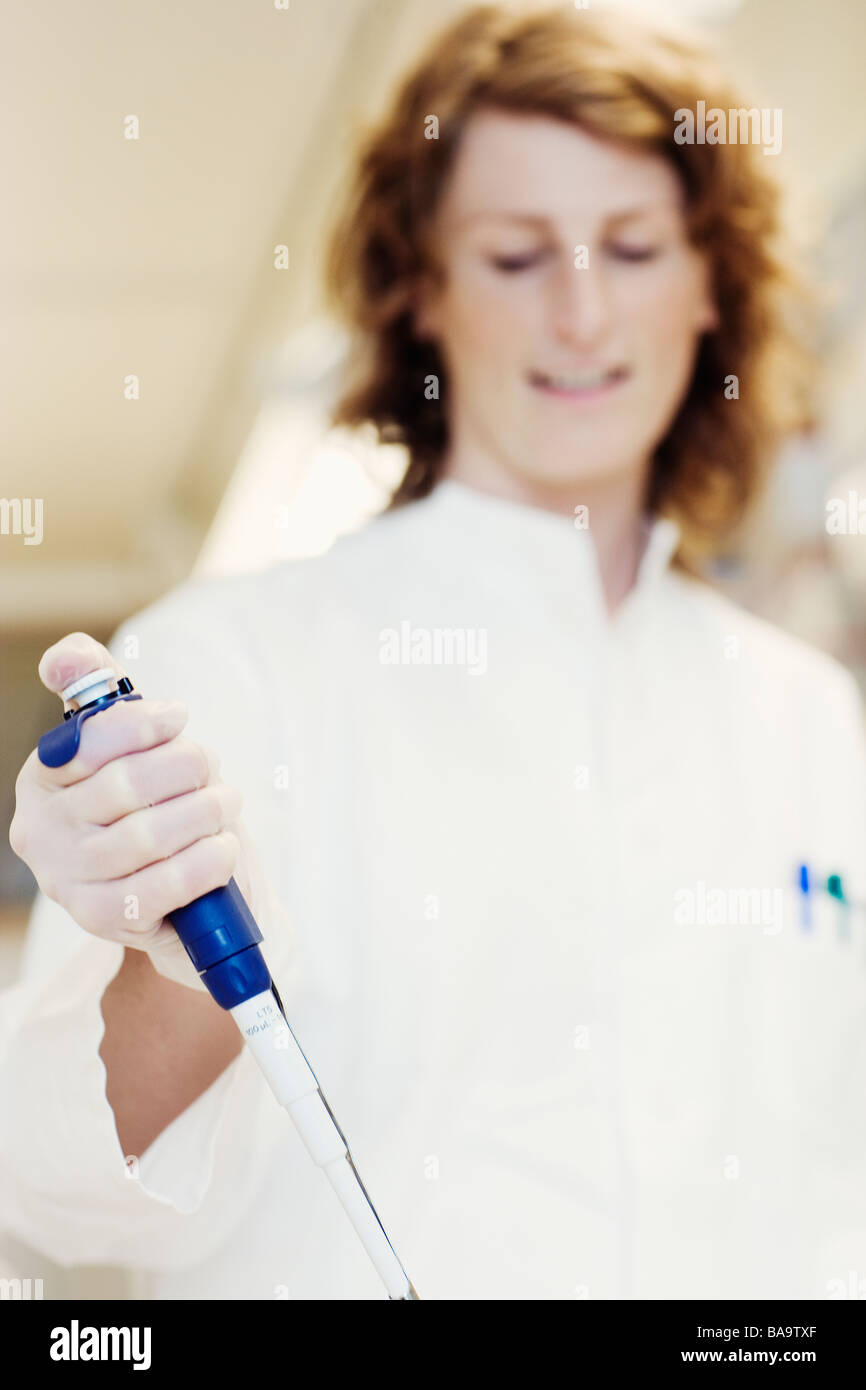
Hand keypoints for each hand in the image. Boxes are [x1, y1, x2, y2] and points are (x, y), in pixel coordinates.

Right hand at [9, 631, 252, 989]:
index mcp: (43, 777)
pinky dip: (205, 862)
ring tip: (225, 806)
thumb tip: (67, 656)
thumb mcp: (135, 746)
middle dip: (186, 769)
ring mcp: (67, 880)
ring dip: (204, 814)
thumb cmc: (160, 808)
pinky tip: (222, 850)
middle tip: (212, 771)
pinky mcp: (102, 919)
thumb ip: (100, 690)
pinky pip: (162, 886)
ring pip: (146, 835)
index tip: (180, 717)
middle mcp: (42, 830)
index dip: (144, 723)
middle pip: (125, 785)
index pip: (89, 739)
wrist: (188, 897)